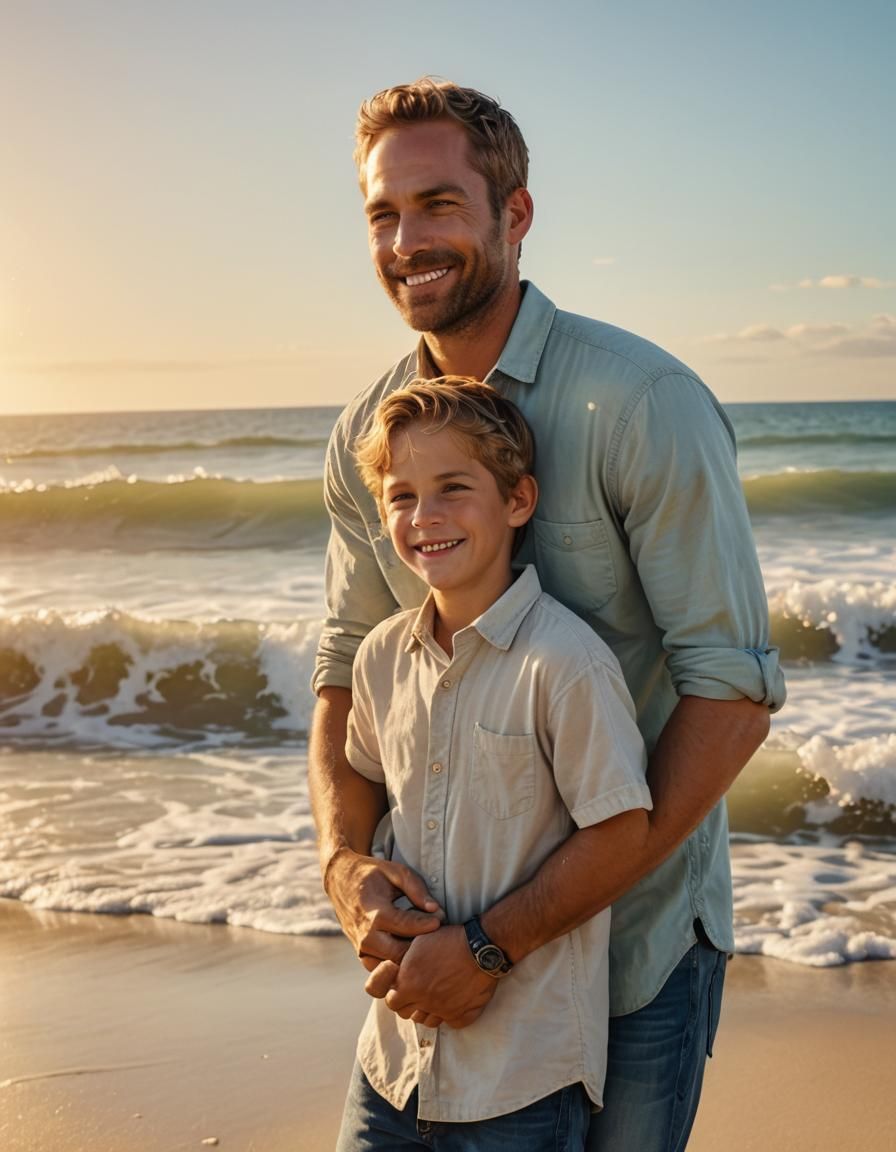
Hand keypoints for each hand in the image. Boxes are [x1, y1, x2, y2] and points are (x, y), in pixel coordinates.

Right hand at [324, 848, 443, 969]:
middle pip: (399, 954)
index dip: (427, 925)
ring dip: (408, 957)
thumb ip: (416, 888)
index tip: (440, 920)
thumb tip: (435, 909)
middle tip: (433, 936)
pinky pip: (381, 968)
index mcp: (374, 913)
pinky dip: (395, 963)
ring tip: (422, 943)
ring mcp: (361, 947)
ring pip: (391, 966)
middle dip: (419, 947)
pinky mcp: (361, 954)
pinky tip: (407, 949)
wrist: (339, 880)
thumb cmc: (371, 874)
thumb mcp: (395, 872)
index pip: (407, 926)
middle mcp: (366, 935)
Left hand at [365, 925, 498, 1028]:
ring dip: (428, 1011)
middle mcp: (424, 1001)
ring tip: (435, 996)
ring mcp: (443, 1011)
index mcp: (410, 984)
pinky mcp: (462, 1015)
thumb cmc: (450, 939)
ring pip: (427, 1021)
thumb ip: (404, 962)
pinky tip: (453, 1001)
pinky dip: (449, 1015)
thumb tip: (396, 970)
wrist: (481, 947)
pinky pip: (450, 1023)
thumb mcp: (419, 942)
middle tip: (419, 991)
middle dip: (409, 1004)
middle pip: (407, 1014)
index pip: (392, 1001)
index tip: (404, 986)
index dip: (396, 994)